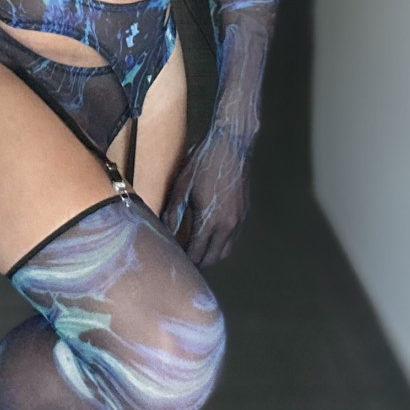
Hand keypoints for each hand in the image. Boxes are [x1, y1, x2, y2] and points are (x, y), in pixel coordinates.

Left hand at [161, 129, 248, 268]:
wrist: (231, 145)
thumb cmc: (202, 163)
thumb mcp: (182, 186)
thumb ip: (173, 213)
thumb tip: (165, 232)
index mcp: (209, 220)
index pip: (196, 254)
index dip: (184, 260)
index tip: (174, 260)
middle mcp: (227, 225)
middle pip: (213, 258)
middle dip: (199, 264)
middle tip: (185, 262)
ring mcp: (239, 220)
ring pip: (226, 251)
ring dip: (212, 255)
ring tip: (197, 253)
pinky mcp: (244, 212)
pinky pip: (234, 238)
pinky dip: (222, 244)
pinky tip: (211, 237)